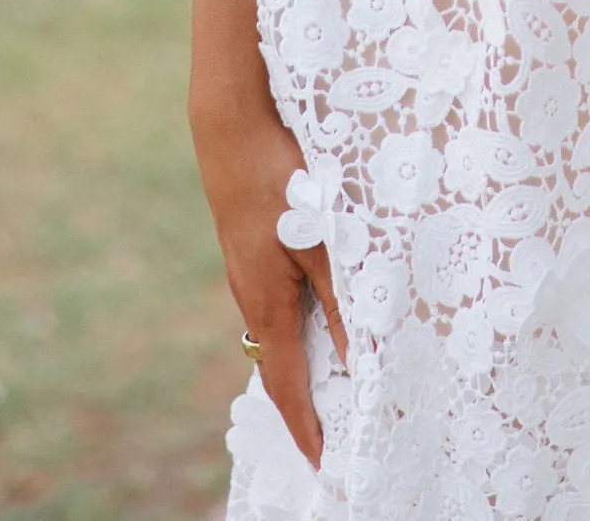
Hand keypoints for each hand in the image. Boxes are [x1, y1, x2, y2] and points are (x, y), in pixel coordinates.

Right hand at [192, 92, 349, 468]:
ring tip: (333, 386)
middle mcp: (251, 297)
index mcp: (268, 304)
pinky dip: (297, 325)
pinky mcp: (250, 249)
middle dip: (304, 402)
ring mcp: (247, 273)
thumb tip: (358, 356)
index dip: (305, 427)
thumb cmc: (280, 178)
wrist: (230, 125)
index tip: (320, 464)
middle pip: (279, 365)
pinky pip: (275, 303)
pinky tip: (319, 316)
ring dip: (302, 361)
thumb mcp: (322, 239)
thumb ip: (342, 297)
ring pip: (278, 331)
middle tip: (333, 434)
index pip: (286, 385)